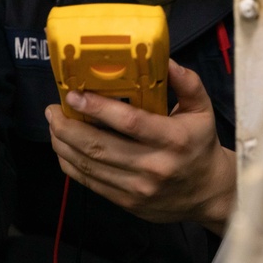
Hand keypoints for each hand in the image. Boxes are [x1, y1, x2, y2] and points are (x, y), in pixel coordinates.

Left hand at [45, 60, 235, 234]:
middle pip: (99, 146)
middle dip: (68, 127)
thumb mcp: (203, 109)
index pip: (130, 123)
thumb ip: (186, 82)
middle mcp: (154, 166)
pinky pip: (90, 183)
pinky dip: (71, 164)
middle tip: (53, 109)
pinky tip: (64, 147)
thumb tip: (165, 59)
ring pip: (89, 165)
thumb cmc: (201, 144)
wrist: (209, 193)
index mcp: (174, 139)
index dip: (98, 108)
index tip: (74, 95)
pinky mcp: (127, 202)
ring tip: (54, 124)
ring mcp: (138, 188)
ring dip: (63, 144)